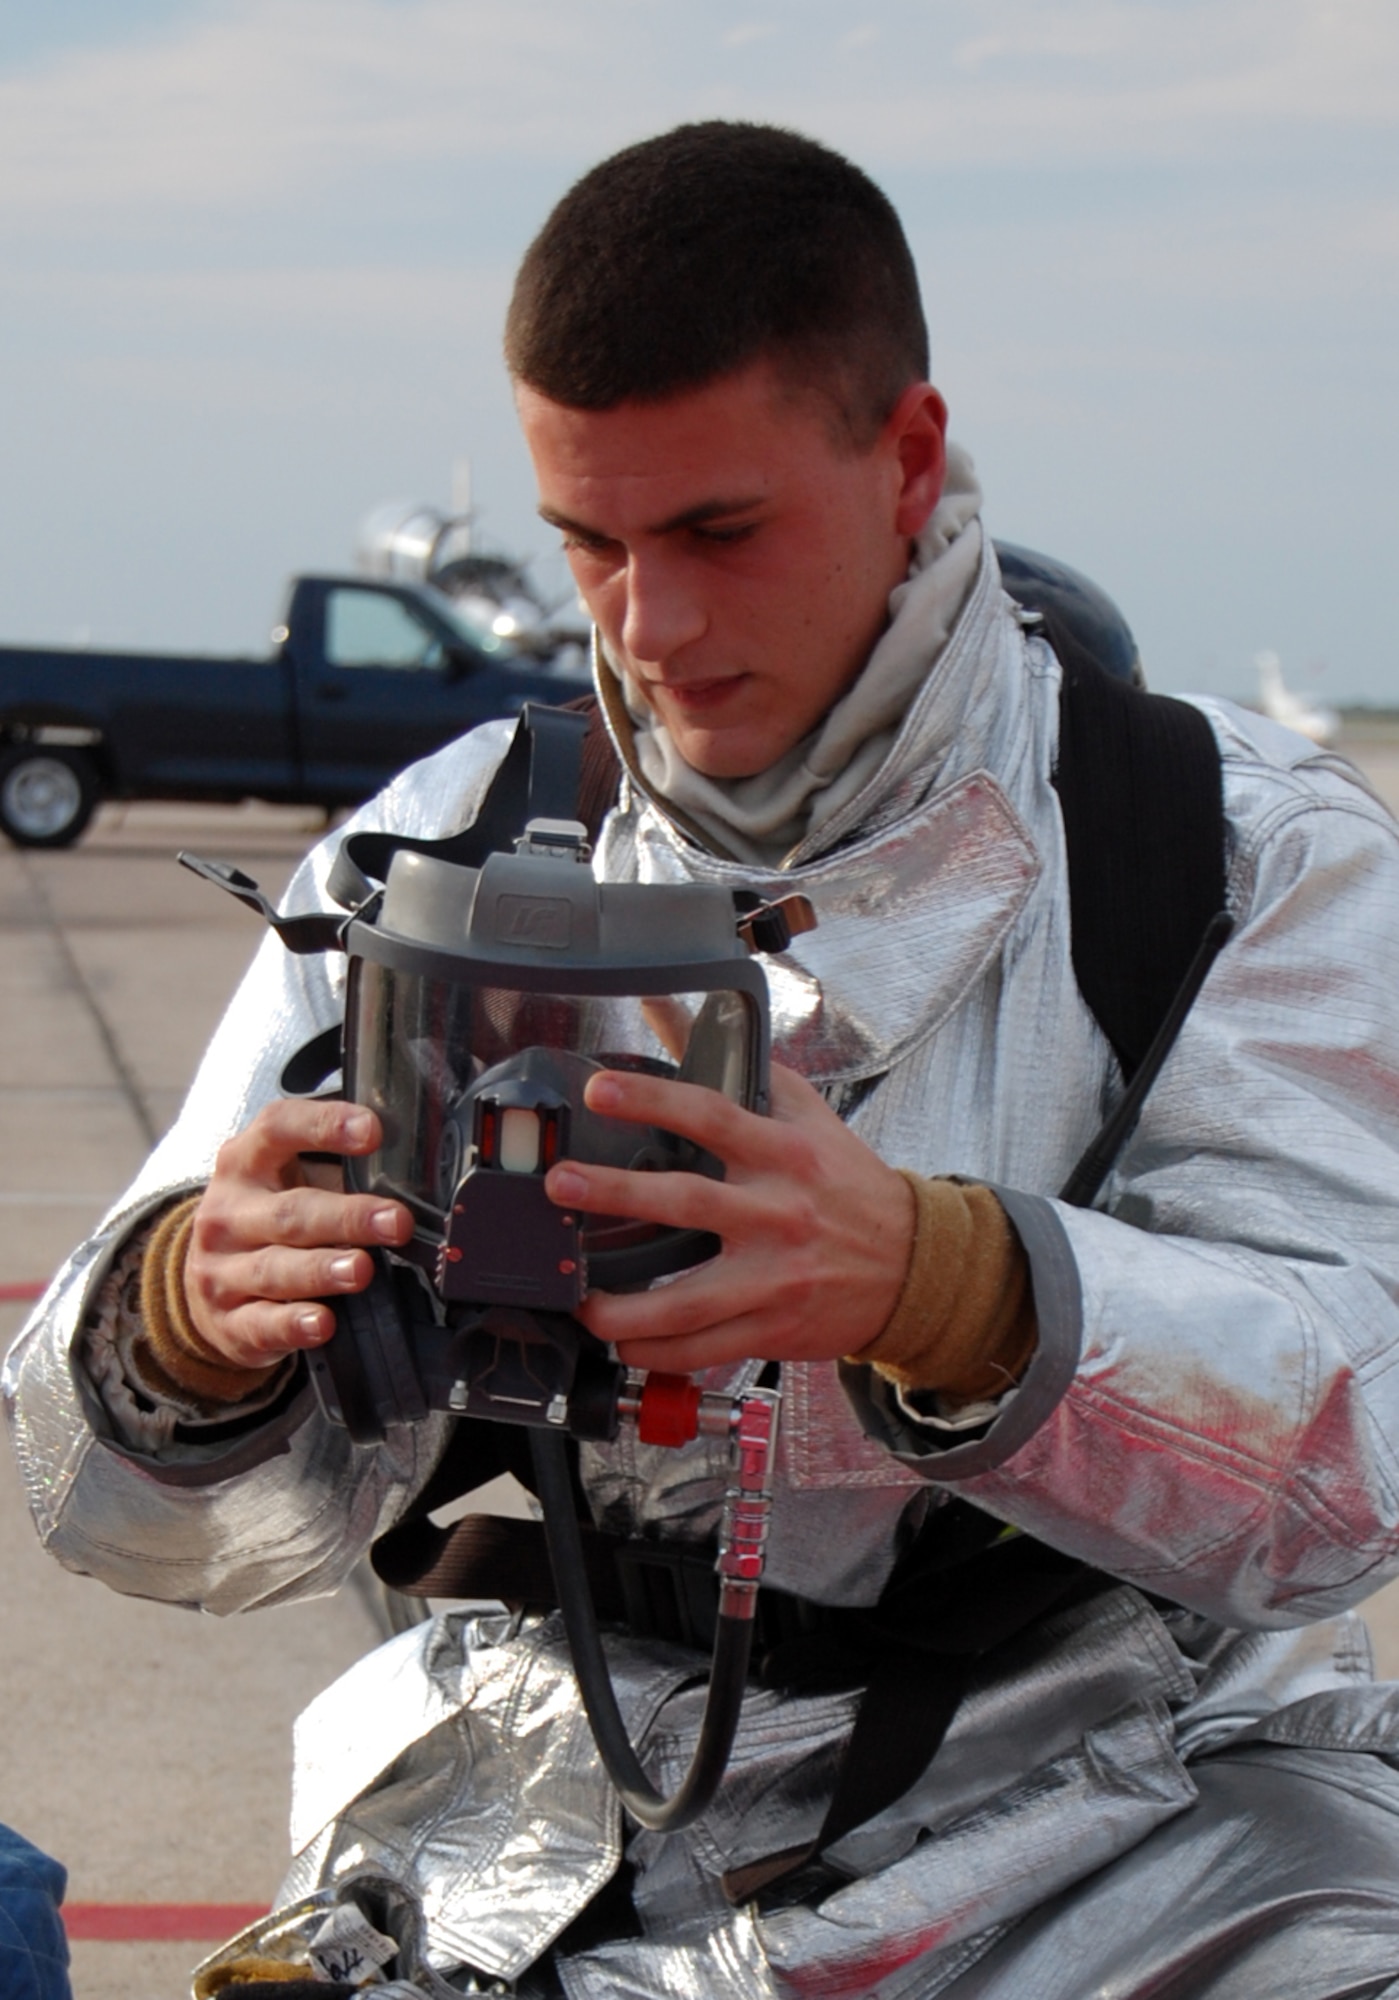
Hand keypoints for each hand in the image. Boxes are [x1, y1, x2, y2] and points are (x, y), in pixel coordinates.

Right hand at [183, 1099, 413, 1368]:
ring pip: (276, 1269)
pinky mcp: (228, 1322)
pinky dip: (293, 1325)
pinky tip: (322, 1323)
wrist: (208, 1285)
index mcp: (246, 1162)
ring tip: (361, 1270)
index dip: (325, 1126)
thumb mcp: (290, 1182)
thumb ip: (341, 1174)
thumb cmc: (266, 1220)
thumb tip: (418, 1172)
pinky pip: (262, 1324)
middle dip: (347, 1217)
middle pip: (291, 1212)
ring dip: (323, 1270)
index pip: (279, 1129)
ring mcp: (222, 1270)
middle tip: (396, 1221)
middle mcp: (228, 1213)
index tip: (371, 1131)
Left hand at [544, 1061, 915, 1373]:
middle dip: (616, 1194)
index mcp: (784, 1156)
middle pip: (687, 1204)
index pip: (712, 1117)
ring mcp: (773, 1279)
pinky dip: (655, 1352)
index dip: (653, 1099)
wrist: (913, 1267)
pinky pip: (702, 1348)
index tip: (600, 1091)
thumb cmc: (850, 1187)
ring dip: (622, 1308)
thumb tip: (686, 1015)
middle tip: (562, 1184)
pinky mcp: (771, 1329)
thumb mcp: (810, 1118)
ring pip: (686, 1302)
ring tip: (577, 1299)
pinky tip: (620, 1342)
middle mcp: (777, 1215)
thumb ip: (750, 1072)